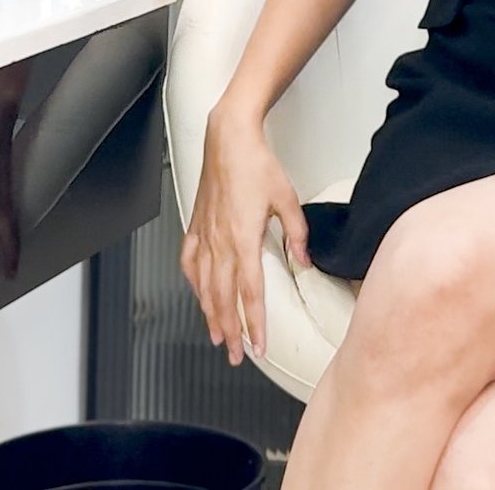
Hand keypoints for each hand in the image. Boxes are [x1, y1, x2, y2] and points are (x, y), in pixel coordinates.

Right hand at [179, 103, 309, 367]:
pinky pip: (189, 260)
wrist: (228, 138)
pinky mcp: (196, 222)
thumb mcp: (287, 199)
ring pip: (204, 284)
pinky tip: (197, 293)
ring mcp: (204, 233)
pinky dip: (193, 282)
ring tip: (217, 336)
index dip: (254, 322)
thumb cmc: (257, 164)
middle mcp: (220, 241)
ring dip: (210, 313)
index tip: (259, 346)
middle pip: (223, 296)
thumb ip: (297, 235)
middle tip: (237, 355)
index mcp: (244, 238)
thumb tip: (304, 262)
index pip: (250, 292)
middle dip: (231, 329)